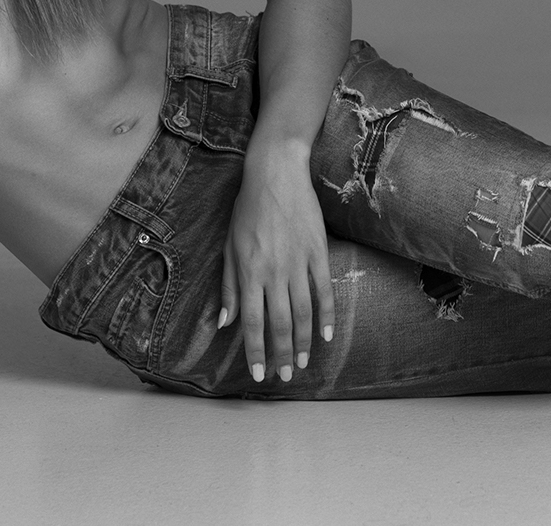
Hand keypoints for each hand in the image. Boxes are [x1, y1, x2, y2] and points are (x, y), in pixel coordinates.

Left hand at [220, 146, 333, 383]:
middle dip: (282, 354)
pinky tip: (326, 335)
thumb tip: (223, 322)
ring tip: (303, 363)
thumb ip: (228, 286)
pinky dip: (326, 315)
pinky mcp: (318, 252)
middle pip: (280, 324)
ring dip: (304, 342)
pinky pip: (324, 290)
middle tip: (284, 376)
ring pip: (303, 312)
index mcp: (249, 272)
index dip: (255, 351)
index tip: (259, 373)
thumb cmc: (247, 209)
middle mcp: (273, 273)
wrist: (276, 174)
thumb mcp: (228, 246)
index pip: (251, 322)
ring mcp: (298, 263)